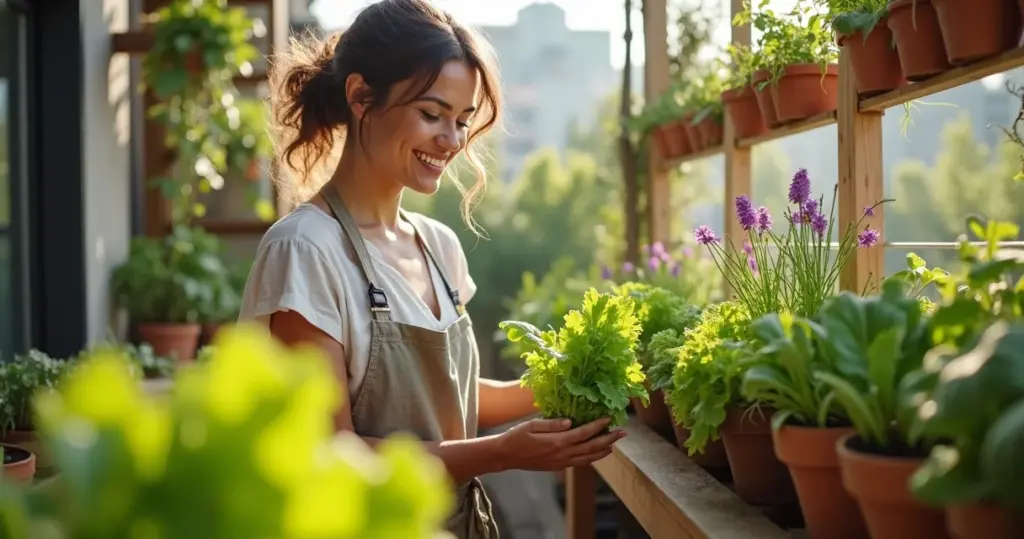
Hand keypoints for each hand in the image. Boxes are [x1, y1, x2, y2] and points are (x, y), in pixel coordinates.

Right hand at [493, 417, 625, 471]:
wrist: (505, 456)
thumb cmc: (516, 436)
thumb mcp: (531, 425)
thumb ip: (552, 423)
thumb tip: (571, 421)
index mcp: (556, 442)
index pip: (583, 433)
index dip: (598, 426)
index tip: (609, 418)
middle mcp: (562, 454)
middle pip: (591, 448)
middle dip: (608, 439)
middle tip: (622, 432)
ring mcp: (560, 463)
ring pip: (587, 458)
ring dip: (602, 451)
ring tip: (614, 445)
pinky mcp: (558, 467)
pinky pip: (579, 463)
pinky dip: (591, 458)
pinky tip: (595, 453)